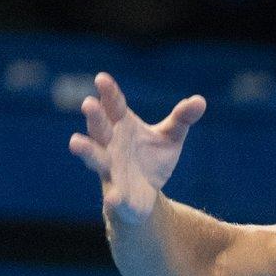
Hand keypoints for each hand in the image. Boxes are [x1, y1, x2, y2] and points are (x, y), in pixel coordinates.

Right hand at [68, 72, 204, 225]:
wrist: (146, 194)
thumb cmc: (152, 158)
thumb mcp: (170, 137)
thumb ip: (182, 119)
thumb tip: (200, 101)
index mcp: (121, 126)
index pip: (114, 106)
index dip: (108, 93)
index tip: (102, 78)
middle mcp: (110, 145)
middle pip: (99, 128)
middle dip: (94, 117)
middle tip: (88, 103)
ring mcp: (110, 170)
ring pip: (95, 159)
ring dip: (86, 150)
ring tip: (75, 142)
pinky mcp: (118, 195)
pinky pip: (114, 196)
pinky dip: (114, 197)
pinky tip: (113, 198)